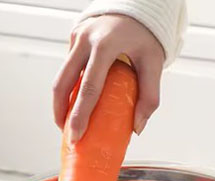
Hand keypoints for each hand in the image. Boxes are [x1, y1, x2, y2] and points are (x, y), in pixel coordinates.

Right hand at [52, 14, 164, 142]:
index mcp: (106, 45)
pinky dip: (69, 88)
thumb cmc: (145, 34)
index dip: (80, 114)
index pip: (89, 87)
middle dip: (61, 112)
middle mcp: (86, 39)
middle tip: (68, 134)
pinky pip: (67, 67)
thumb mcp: (154, 63)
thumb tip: (137, 127)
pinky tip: (75, 103)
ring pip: (61, 76)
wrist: (137, 5)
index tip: (76, 135)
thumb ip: (149, 96)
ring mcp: (77, 37)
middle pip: (63, 83)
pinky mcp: (74, 37)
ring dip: (61, 102)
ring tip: (68, 123)